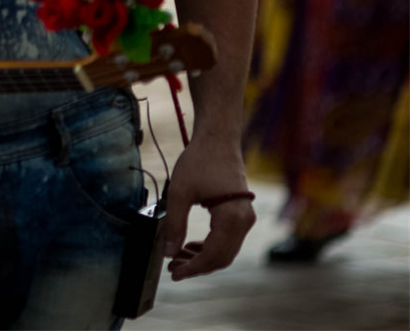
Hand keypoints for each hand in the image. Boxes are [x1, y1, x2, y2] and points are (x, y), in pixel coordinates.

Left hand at [162, 135, 254, 279]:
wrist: (218, 140)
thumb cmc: (199, 161)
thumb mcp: (179, 193)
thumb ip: (174, 224)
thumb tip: (168, 252)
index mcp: (233, 218)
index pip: (214, 255)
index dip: (193, 267)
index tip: (173, 273)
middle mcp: (245, 222)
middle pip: (222, 257)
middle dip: (197, 266)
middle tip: (172, 269)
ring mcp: (246, 218)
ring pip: (225, 250)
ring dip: (202, 257)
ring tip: (177, 257)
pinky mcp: (241, 214)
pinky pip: (227, 239)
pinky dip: (209, 246)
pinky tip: (190, 246)